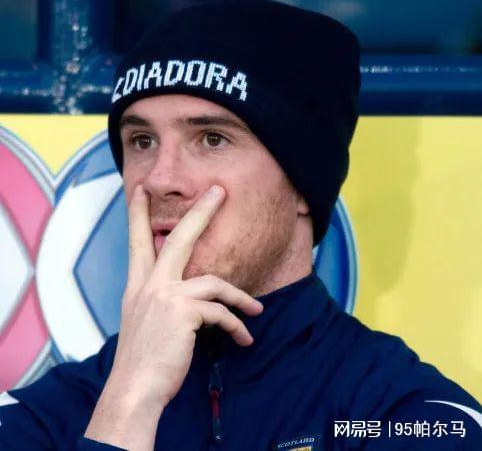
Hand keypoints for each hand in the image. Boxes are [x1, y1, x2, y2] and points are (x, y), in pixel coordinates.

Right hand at [112, 184, 263, 406]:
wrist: (134, 390)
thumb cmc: (144, 359)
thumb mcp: (144, 321)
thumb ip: (160, 301)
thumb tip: (190, 296)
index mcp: (138, 286)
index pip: (138, 242)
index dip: (138, 216)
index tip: (139, 192)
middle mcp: (150, 285)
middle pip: (179, 237)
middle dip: (200, 211)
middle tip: (218, 190)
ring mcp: (165, 296)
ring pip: (214, 282)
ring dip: (240, 298)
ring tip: (256, 311)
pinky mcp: (183, 312)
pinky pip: (220, 312)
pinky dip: (236, 326)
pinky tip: (243, 340)